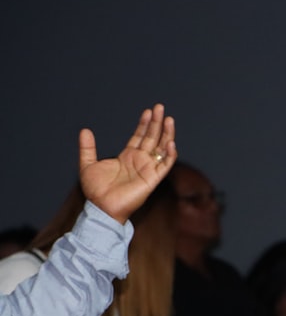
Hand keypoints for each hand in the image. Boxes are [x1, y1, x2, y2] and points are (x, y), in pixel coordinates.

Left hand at [79, 103, 177, 223]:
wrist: (101, 208)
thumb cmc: (95, 191)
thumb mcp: (87, 164)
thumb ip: (88, 148)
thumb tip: (85, 130)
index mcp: (128, 157)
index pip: (140, 136)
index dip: (144, 124)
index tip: (147, 111)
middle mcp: (140, 161)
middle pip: (152, 138)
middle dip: (156, 123)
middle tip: (160, 107)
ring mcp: (148, 169)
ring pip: (162, 148)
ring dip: (166, 134)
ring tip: (168, 119)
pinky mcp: (152, 179)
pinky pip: (165, 165)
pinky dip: (169, 154)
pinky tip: (170, 142)